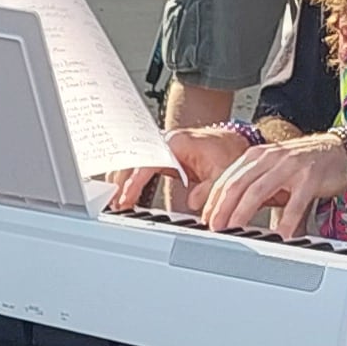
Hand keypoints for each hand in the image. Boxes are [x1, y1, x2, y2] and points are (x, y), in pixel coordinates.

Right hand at [105, 120, 259, 211]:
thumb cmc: (226, 153)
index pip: (147, 162)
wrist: (232, 142)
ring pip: (131, 161)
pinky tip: (124, 193)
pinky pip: (138, 165)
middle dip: (120, 182)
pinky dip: (129, 178)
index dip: (134, 182)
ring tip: (114, 202)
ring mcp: (160, 147)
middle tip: (113, 204)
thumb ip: (208, 189)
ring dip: (120, 180)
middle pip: (132, 160)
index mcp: (176, 142)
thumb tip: (193, 202)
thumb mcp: (222, 173)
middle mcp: (164, 141)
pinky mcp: (160, 155)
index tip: (126, 198)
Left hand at [199, 133, 346, 241]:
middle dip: (223, 209)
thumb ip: (251, 185)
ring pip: (259, 191)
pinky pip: (295, 203)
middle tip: (215, 229)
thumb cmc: (303, 165)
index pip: (227, 179)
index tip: (205, 220)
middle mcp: (270, 158)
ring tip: (236, 231)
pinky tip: (279, 235)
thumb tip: (227, 209)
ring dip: (243, 213)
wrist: (339, 151)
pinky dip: (285, 221)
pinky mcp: (310, 178)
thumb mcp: (272, 170)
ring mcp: (290, 166)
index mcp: (257, 156)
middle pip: (238, 184)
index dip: (213, 201)